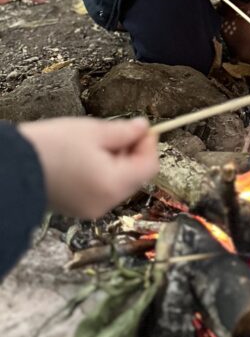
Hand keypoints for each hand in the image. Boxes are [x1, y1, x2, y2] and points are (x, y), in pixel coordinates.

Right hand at [19, 117, 157, 218]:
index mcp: (113, 185)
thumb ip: (124, 132)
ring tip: (96, 143)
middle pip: (135, 176)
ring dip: (117, 162)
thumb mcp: (93, 131)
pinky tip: (85, 157)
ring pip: (119, 182)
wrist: (11, 166)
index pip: (148, 166)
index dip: (148, 144)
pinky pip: (102, 189)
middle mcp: (105, 202)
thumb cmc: (50, 147)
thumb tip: (143, 128)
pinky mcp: (78, 208)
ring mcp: (91, 208)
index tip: (141, 128)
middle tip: (118, 132)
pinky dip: (102, 172)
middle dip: (132, 152)